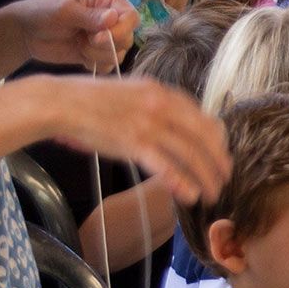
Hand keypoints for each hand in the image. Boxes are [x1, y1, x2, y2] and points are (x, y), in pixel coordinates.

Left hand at [9, 0, 137, 71]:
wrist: (25, 32)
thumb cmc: (42, 12)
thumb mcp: (64, 11)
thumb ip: (89, 16)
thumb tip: (113, 17)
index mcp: (108, 0)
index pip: (131, 16)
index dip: (121, 29)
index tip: (98, 36)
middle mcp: (112, 18)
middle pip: (128, 37)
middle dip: (107, 44)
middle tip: (85, 42)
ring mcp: (106, 37)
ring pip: (120, 53)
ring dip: (99, 55)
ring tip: (79, 47)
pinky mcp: (98, 54)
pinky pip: (109, 65)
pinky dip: (96, 64)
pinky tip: (81, 57)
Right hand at [52, 76, 228, 204]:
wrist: (62, 101)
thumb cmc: (93, 99)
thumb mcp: (134, 93)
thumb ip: (158, 106)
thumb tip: (176, 127)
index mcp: (164, 92)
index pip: (204, 118)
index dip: (218, 140)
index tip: (222, 154)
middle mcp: (163, 105)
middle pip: (204, 137)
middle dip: (219, 160)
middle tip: (226, 178)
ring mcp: (150, 123)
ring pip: (190, 154)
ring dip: (206, 176)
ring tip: (213, 193)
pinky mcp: (134, 142)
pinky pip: (166, 166)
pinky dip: (182, 182)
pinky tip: (191, 195)